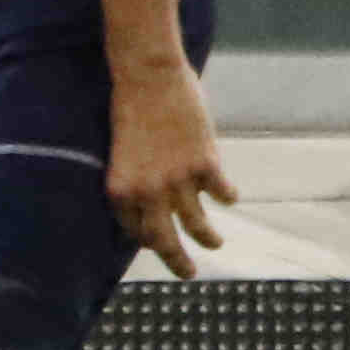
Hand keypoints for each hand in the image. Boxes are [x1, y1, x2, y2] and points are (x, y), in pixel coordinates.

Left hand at [107, 61, 236, 279]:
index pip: (135, 230)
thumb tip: (154, 202)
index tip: (158, 246)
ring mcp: (178, 180)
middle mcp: (147, 191)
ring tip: (215, 244)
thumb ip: (137, 180)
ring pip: (198, 225)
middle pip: (164, 241)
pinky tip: (228, 197)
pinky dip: (227, 197)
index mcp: (120, 189)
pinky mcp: (205, 164)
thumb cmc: (130, 110)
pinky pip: (221, 193)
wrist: (147, 76)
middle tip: (188, 273)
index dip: (148, 240)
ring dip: (208, 238)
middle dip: (177, 262)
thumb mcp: (122, 153)